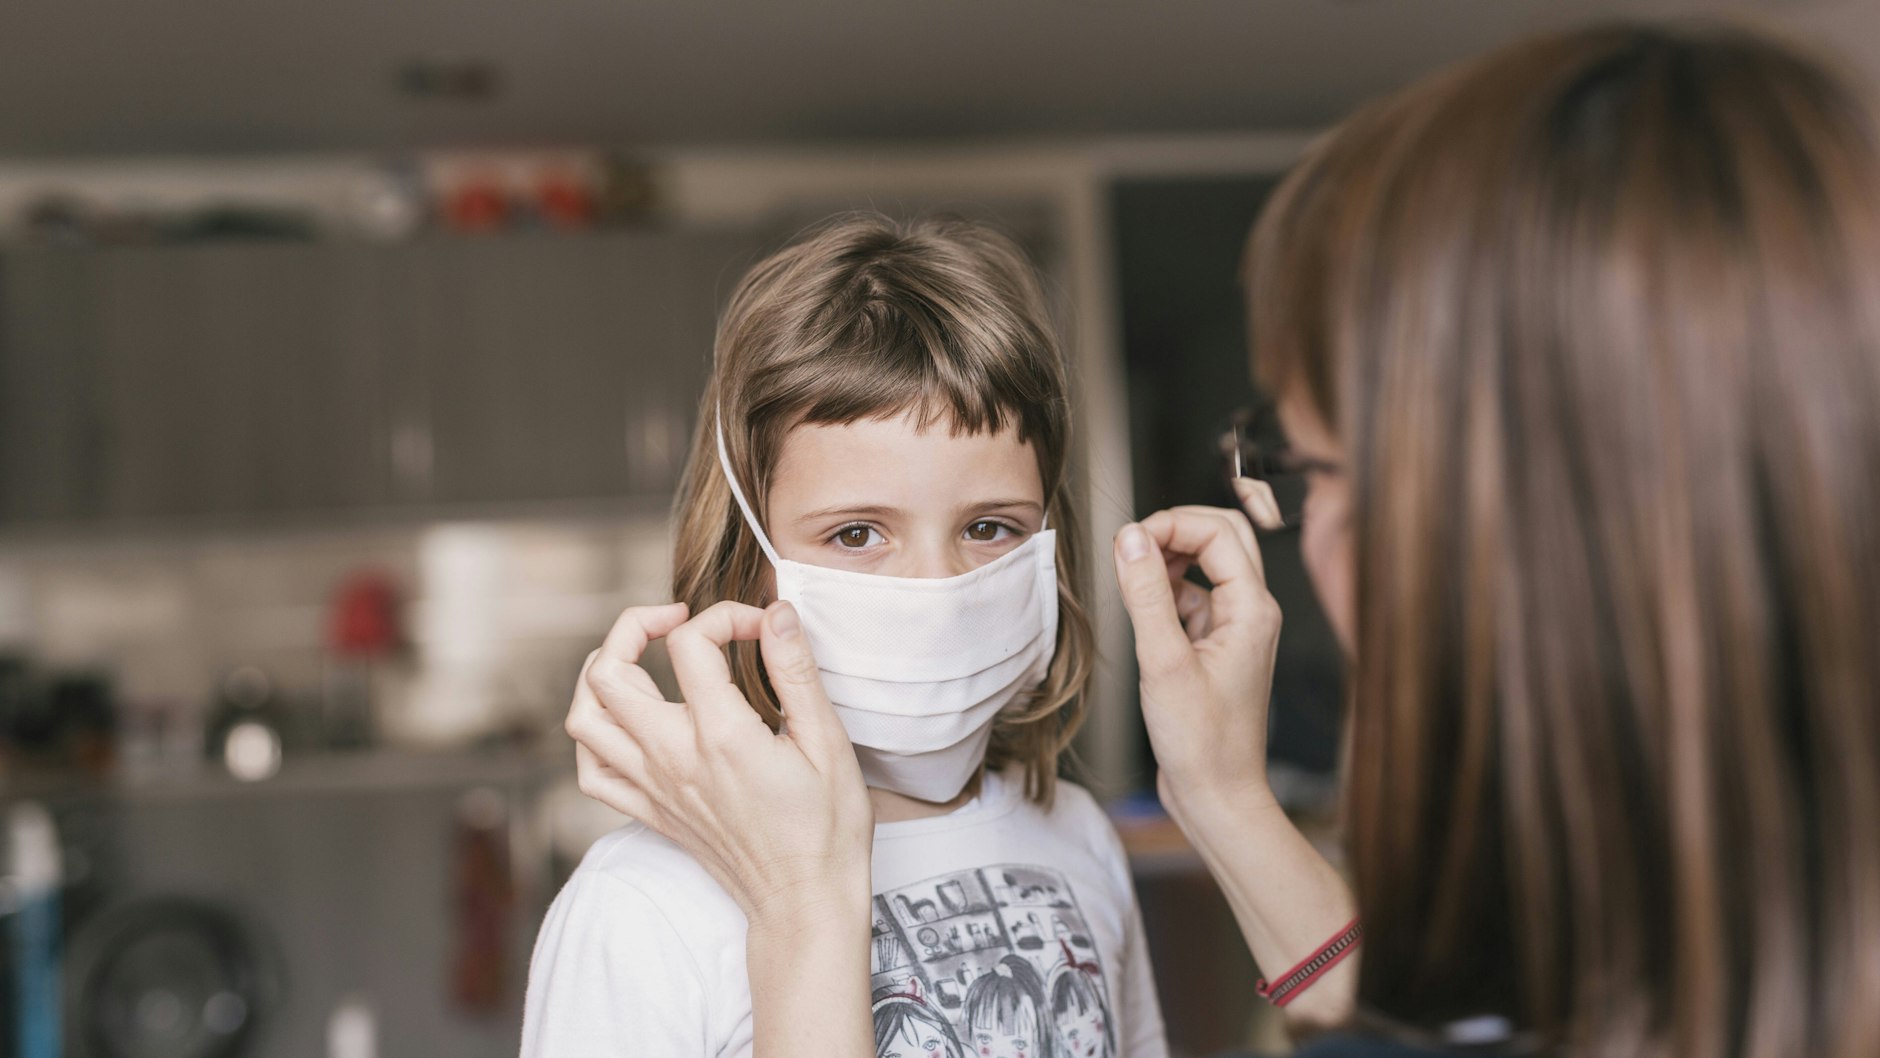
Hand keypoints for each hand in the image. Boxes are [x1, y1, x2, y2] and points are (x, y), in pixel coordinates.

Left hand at [565, 600, 874, 922]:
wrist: (804, 900)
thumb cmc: (825, 828)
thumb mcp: (828, 741)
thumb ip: (796, 671)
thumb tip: (775, 613)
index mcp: (721, 737)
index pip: (691, 644)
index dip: (725, 616)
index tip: (760, 627)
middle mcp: (674, 759)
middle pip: (609, 672)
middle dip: (636, 626)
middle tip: (677, 620)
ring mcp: (654, 787)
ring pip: (585, 718)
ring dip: (600, 673)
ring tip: (638, 657)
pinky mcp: (650, 812)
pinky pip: (592, 770)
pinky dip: (595, 734)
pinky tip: (627, 719)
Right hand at [1112, 483, 1285, 816]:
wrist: (1218, 795)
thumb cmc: (1203, 743)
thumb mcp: (1163, 662)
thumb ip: (1147, 594)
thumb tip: (1130, 539)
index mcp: (1253, 610)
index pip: (1219, 532)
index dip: (1172, 524)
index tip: (1130, 540)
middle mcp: (1251, 613)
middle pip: (1222, 537)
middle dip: (1176, 530)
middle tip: (1134, 545)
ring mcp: (1236, 629)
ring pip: (1206, 567)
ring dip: (1169, 562)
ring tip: (1132, 583)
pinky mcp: (1216, 647)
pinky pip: (1193, 599)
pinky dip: (1166, 595)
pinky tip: (1143, 617)